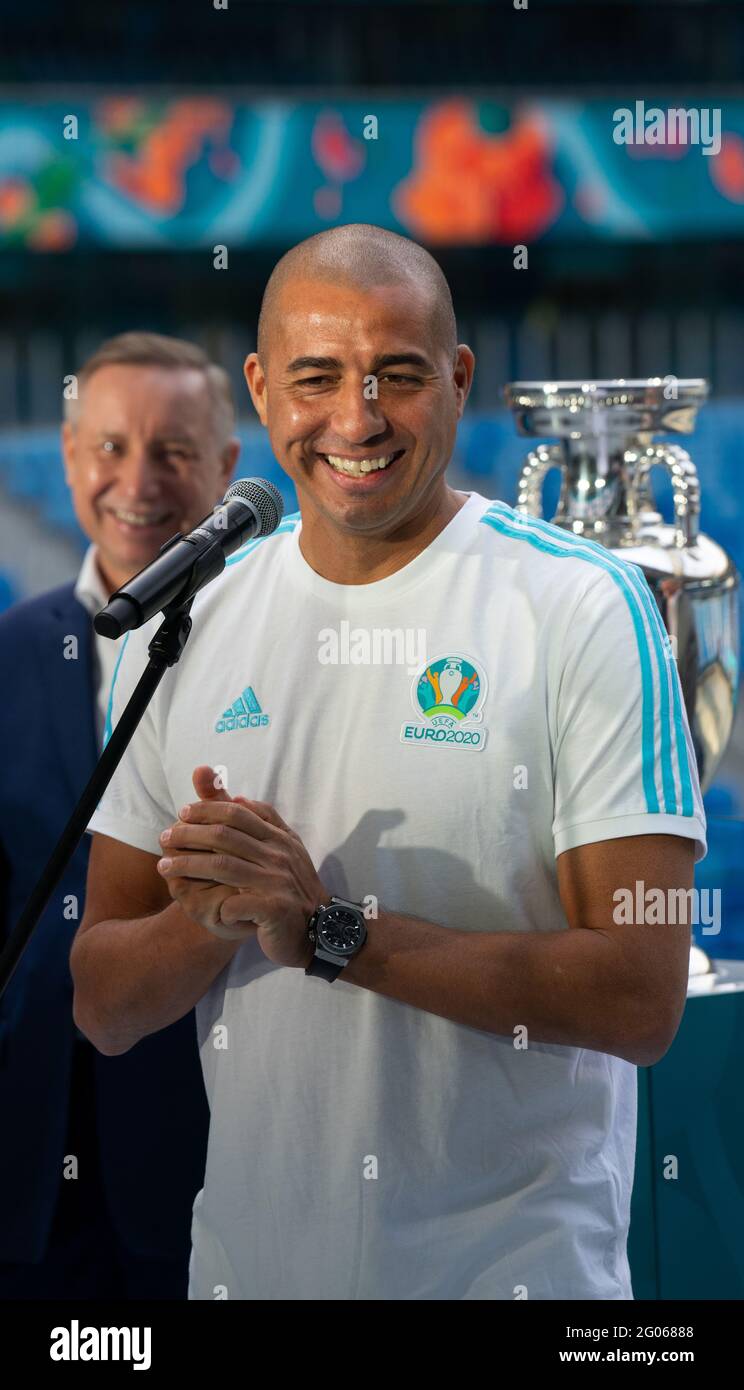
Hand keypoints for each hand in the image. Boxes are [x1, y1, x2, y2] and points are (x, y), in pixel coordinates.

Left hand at [157, 765, 327, 966]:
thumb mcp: (283, 850)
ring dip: (188, 864)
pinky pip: (235, 903)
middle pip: (225, 835)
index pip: (238, 813)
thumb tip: (237, 797)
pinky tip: (193, 904)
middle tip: (164, 837)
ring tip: (164, 867)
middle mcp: (280, 856)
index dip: (207, 809)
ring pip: (223, 866)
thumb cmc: (293, 889)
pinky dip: (214, 904)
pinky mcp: (274, 910)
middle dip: (189, 834)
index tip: (183, 813)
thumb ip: (262, 821)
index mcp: (280, 838)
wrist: (321, 929)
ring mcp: (278, 882)